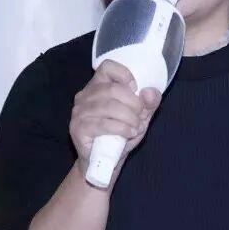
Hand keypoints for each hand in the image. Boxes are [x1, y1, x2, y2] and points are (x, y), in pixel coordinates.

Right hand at [69, 59, 161, 186]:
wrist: (105, 162)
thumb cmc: (121, 135)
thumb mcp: (140, 117)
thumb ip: (149, 103)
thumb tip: (150, 92)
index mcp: (98, 86)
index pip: (107, 67)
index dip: (124, 75)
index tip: (136, 89)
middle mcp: (84, 96)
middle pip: (112, 89)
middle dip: (133, 104)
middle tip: (140, 116)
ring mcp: (79, 112)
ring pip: (109, 106)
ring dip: (129, 118)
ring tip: (136, 127)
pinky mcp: (77, 128)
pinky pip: (102, 124)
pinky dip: (121, 128)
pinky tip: (129, 133)